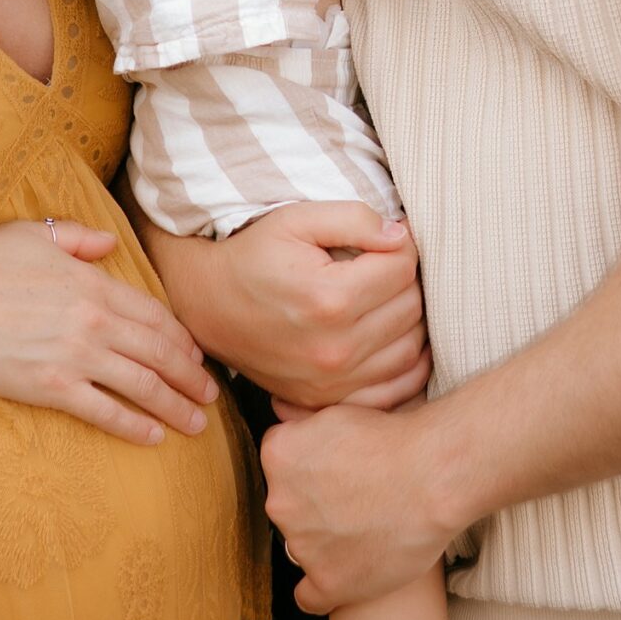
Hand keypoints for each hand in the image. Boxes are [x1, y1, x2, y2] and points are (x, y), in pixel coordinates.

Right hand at [0, 218, 221, 446]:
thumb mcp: (33, 233)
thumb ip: (77, 236)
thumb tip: (109, 242)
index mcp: (93, 283)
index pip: (153, 314)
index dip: (181, 338)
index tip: (196, 356)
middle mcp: (94, 321)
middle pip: (158, 352)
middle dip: (191, 377)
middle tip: (211, 396)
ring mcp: (77, 356)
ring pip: (142, 384)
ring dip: (175, 405)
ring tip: (195, 424)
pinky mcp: (54, 388)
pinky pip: (105, 411)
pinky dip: (134, 425)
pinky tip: (154, 436)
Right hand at [146, 201, 428, 408]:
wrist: (209, 304)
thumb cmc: (254, 254)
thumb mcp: (297, 219)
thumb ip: (354, 219)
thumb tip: (402, 236)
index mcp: (330, 298)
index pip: (403, 269)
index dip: (402, 245)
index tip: (388, 238)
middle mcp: (336, 348)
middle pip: (411, 309)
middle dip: (407, 280)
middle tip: (386, 265)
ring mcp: (332, 382)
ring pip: (411, 350)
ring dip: (411, 320)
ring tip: (388, 297)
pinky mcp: (327, 400)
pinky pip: (394, 390)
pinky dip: (406, 365)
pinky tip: (393, 338)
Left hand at [262, 403, 447, 614]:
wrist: (432, 476)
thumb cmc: (393, 437)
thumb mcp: (337, 410)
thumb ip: (301, 418)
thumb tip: (278, 408)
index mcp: (278, 456)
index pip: (281, 465)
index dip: (309, 467)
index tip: (333, 472)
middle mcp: (280, 501)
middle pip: (289, 505)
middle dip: (313, 504)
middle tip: (352, 499)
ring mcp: (302, 545)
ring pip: (302, 546)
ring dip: (324, 542)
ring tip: (364, 529)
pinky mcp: (328, 582)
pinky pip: (309, 597)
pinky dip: (323, 590)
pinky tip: (343, 577)